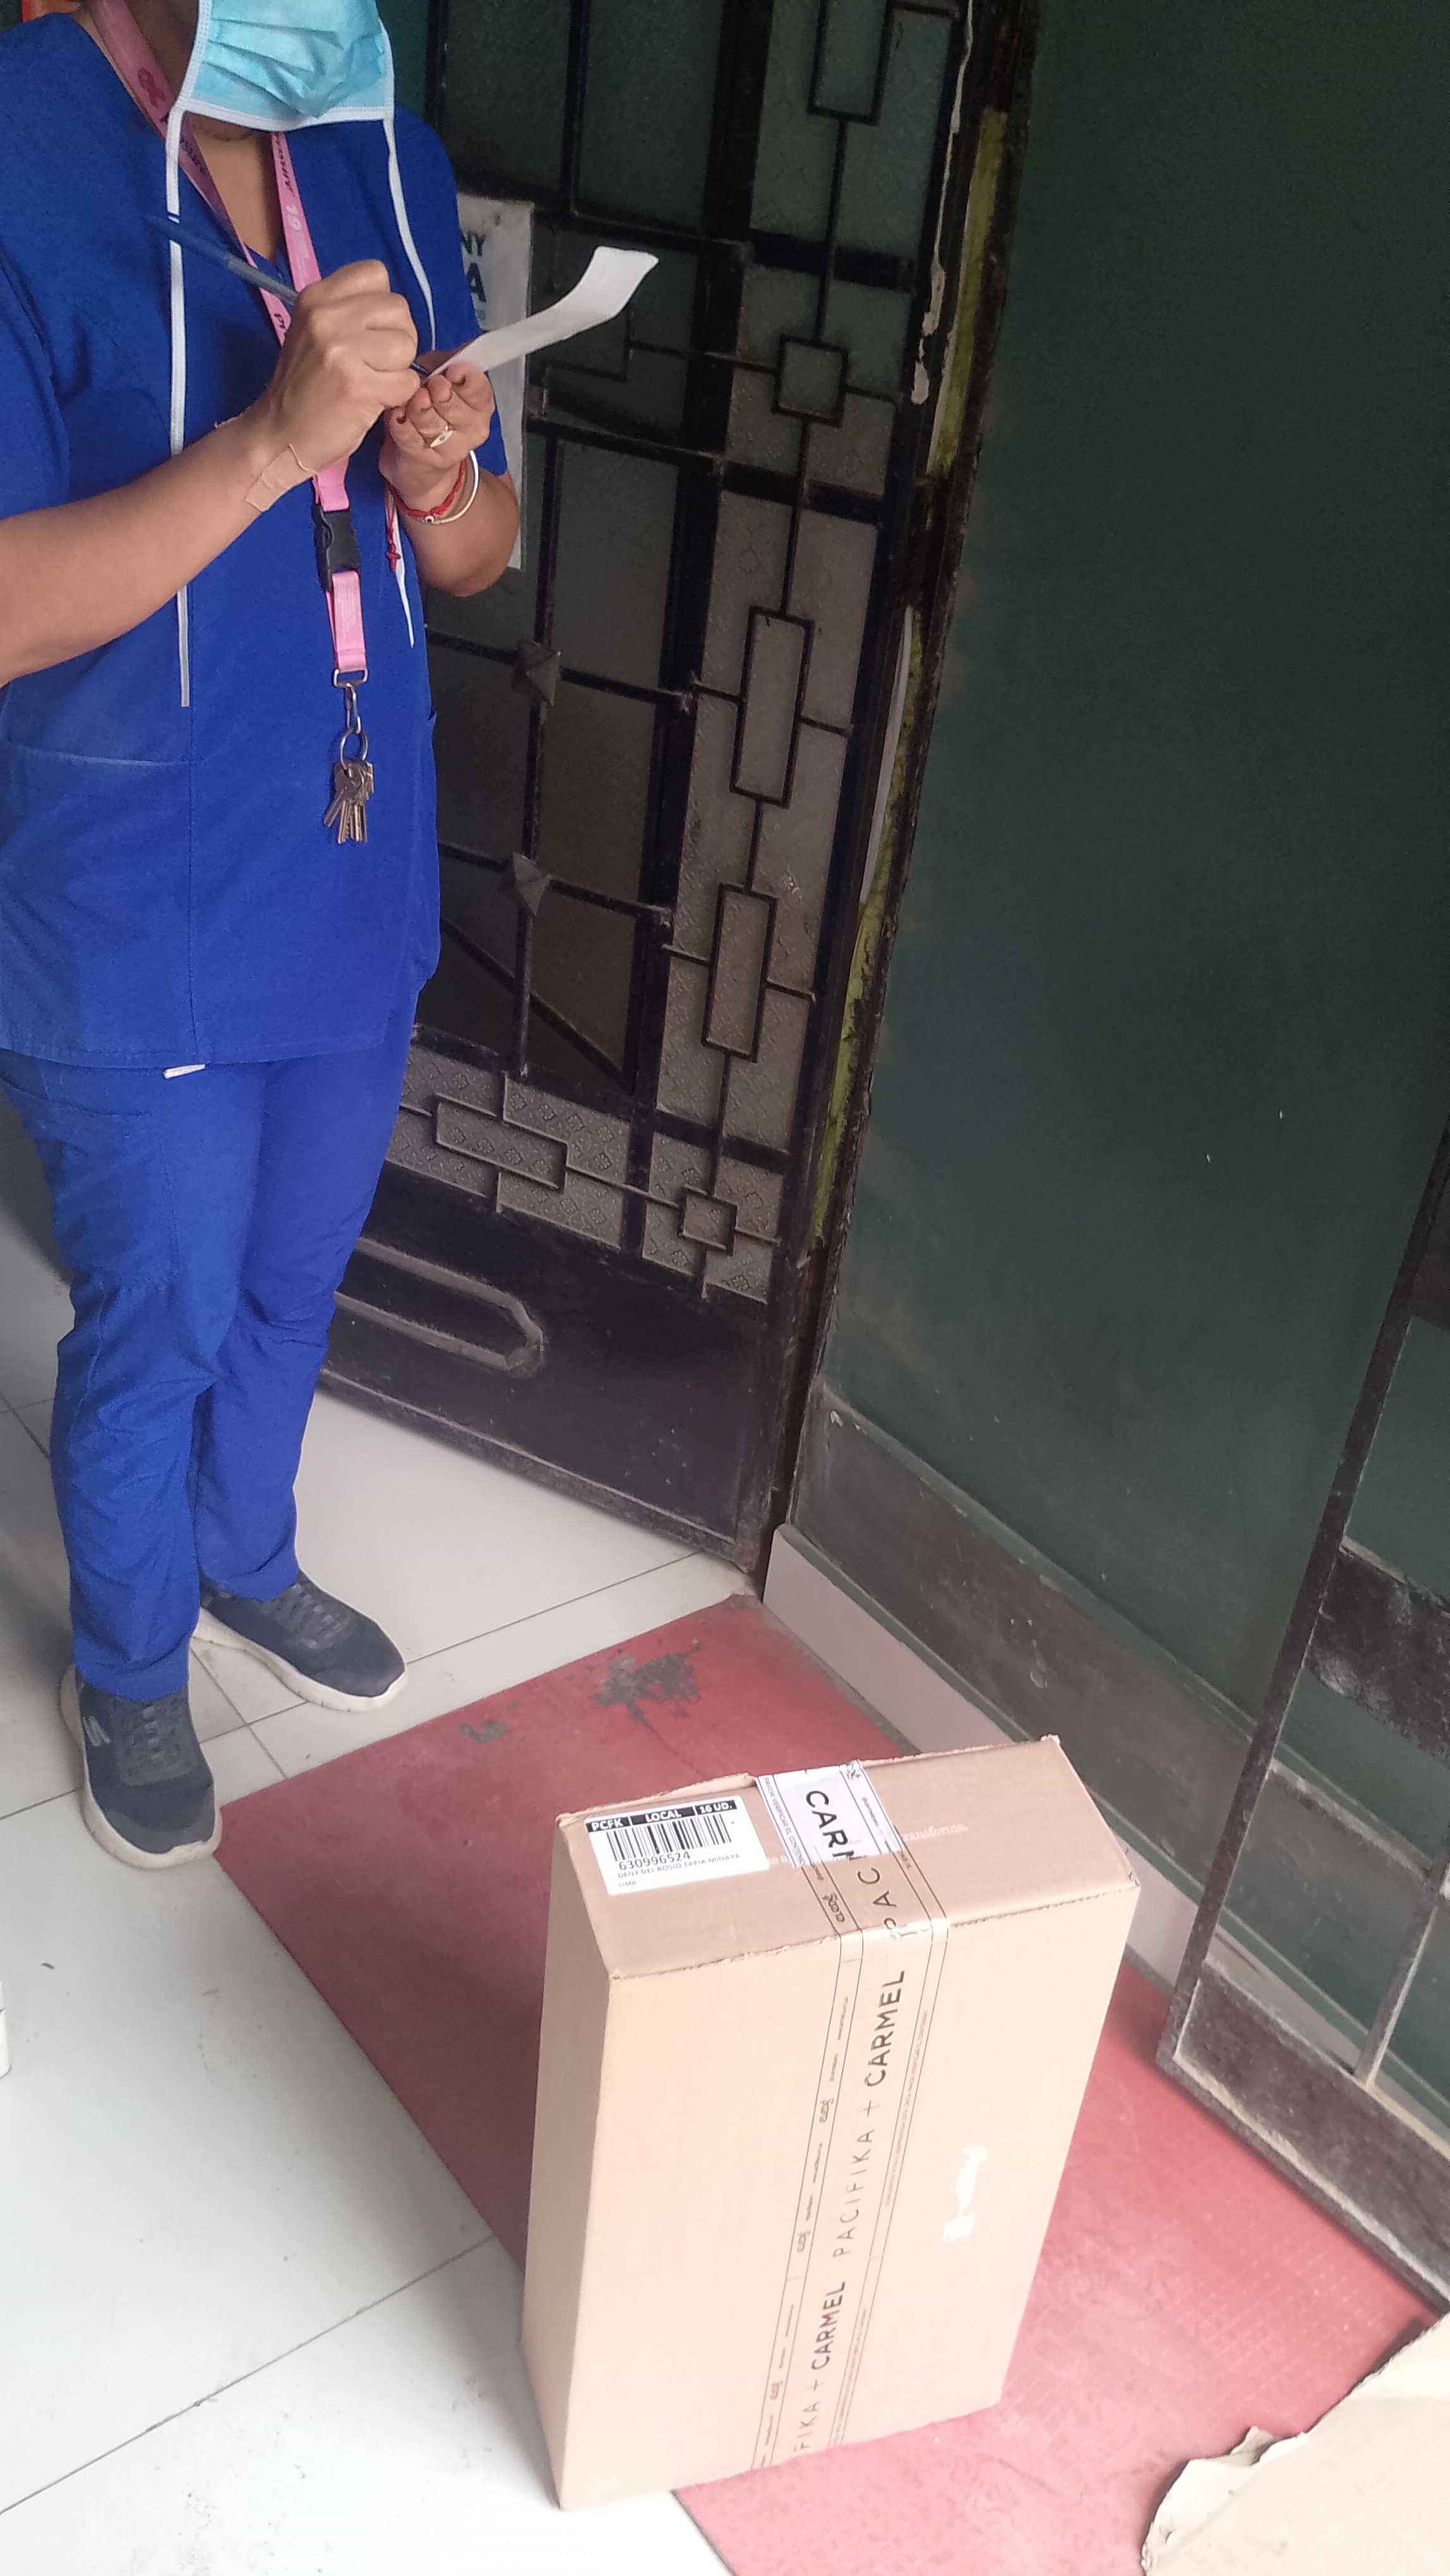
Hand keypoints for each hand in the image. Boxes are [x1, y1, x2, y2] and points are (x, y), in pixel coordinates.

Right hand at [248, 261, 420, 472]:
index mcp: (316, 297)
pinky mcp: (358, 386)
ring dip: (399, 368)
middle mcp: (327, 316)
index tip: (370, 331)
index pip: (376, 274)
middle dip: (397, 338)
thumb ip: (349, 312)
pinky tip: (373, 401)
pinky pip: (407, 382)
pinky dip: (398, 395)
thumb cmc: (305, 386)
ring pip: (406, 344)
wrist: (280, 435)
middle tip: (374, 363)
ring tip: (372, 381)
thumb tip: (394, 312)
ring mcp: (341, 350)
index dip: (383, 305)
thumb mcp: (315, 332)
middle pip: (399, 308)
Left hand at [379, 362, 497, 512]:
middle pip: (456, 407)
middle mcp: (470, 428)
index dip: (467, 379)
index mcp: (479, 404)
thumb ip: (445, 362)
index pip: (480, 390)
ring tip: (409, 400)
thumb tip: (459, 347)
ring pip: (433, 424)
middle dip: (439, 393)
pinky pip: (411, 437)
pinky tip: (398, 415)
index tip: (452, 371)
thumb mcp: (438, 377)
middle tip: (429, 386)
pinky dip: (401, 424)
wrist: (419, 457)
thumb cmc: (429, 410)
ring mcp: (450, 448)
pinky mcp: (426, 460)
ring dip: (418, 408)